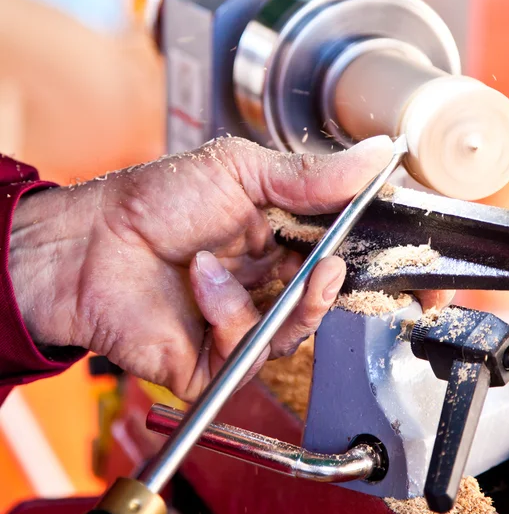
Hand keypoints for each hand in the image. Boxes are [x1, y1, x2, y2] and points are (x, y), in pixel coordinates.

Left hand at [9, 137, 452, 400]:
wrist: (91, 246)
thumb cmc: (155, 201)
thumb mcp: (240, 171)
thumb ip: (312, 175)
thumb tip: (377, 155)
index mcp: (281, 235)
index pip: (346, 250)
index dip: (378, 259)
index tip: (412, 261)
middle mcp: (270, 280)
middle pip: (330, 298)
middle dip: (337, 287)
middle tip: (331, 265)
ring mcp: (248, 319)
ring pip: (300, 329)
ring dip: (277, 298)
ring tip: (235, 264)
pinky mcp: (222, 358)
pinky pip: (254, 350)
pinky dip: (229, 313)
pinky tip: (200, 283)